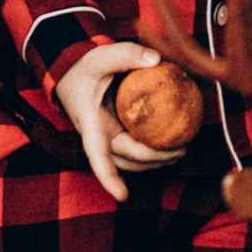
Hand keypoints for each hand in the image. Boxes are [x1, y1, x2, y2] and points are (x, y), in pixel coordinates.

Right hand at [57, 41, 184, 201]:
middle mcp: (98, 137)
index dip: (108, 178)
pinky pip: (135, 149)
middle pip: (126, 160)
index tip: (122, 196)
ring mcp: (106, 138)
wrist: (70, 71)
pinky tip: (172, 141)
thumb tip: (157, 60)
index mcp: (90, 124)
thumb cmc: (83, 67)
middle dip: (154, 161)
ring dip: (156, 161)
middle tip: (182, 150)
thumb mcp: (100, 57)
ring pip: (132, 160)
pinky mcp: (115, 135)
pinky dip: (152, 150)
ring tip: (181, 150)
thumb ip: (126, 55)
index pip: (97, 156)